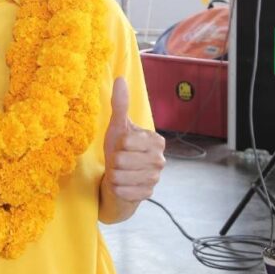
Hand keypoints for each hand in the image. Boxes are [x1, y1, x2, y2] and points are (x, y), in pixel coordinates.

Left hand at [102, 77, 164, 207]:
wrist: (119, 177)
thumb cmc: (119, 149)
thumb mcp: (117, 126)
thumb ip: (120, 104)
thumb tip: (120, 79)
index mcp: (157, 141)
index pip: (126, 141)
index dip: (116, 144)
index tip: (121, 146)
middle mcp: (160, 160)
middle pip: (121, 160)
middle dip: (113, 162)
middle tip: (118, 162)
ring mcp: (156, 178)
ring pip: (120, 176)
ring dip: (113, 175)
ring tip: (119, 172)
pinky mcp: (148, 194)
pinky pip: (123, 192)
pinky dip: (117, 189)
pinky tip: (121, 185)